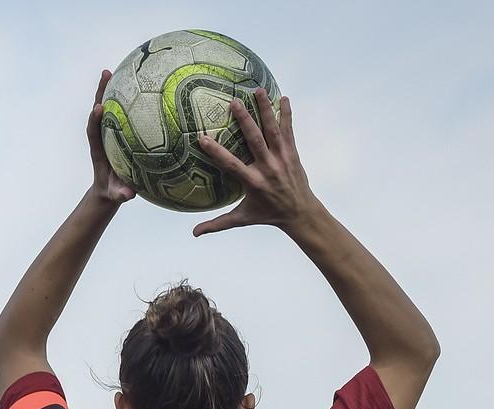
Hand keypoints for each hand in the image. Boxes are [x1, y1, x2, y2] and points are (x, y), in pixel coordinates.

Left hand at [87, 70, 135, 204]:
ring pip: (108, 107)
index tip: (97, 108)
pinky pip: (121, 113)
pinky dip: (126, 99)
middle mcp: (101, 137)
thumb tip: (128, 194)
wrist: (108, 190)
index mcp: (98, 149)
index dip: (94, 119)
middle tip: (106, 73)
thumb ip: (121, 194)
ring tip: (116, 69)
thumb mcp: (117, 194)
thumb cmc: (113, 191)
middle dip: (101, 92)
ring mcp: (108, 133)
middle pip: (98, 111)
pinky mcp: (116, 132)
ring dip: (110, 89)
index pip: (92, 131)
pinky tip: (136, 85)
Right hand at [192, 89, 321, 236]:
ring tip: (258, 90)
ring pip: (273, 130)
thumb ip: (217, 224)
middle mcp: (268, 168)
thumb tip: (193, 234)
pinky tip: (284, 98)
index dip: (216, 151)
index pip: (231, 164)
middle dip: (245, 119)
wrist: (300, 212)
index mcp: (253, 182)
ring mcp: (282, 158)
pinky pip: (289, 130)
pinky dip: (286, 114)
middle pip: (255, 139)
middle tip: (234, 101)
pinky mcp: (292, 153)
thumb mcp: (241, 218)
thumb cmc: (267, 215)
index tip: (202, 138)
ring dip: (266, 109)